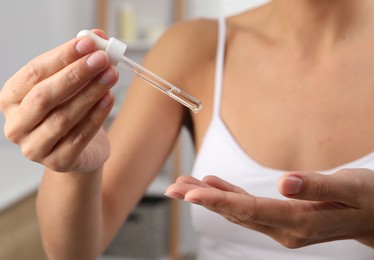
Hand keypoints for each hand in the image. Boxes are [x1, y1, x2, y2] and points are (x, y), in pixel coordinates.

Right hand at [0, 30, 117, 172]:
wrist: (81, 149)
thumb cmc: (69, 110)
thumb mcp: (69, 85)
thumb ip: (79, 60)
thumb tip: (98, 37)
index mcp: (11, 99)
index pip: (33, 73)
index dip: (61, 57)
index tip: (88, 43)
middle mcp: (16, 125)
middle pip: (44, 96)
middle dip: (76, 75)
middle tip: (102, 59)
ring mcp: (34, 148)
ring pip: (63, 118)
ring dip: (90, 93)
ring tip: (110, 76)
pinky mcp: (58, 162)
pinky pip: (79, 137)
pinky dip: (96, 116)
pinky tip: (109, 98)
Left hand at [165, 168, 373, 247]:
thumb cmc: (368, 198)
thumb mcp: (350, 187)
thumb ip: (316, 186)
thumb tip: (283, 183)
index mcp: (299, 222)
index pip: (250, 210)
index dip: (219, 200)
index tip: (192, 192)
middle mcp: (285, 230)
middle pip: (236, 212)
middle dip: (202, 200)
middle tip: (172, 188)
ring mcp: (282, 227)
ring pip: (238, 211)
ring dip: (210, 198)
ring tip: (183, 186)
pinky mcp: (282, 220)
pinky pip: (249, 209)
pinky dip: (229, 196)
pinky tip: (213, 184)